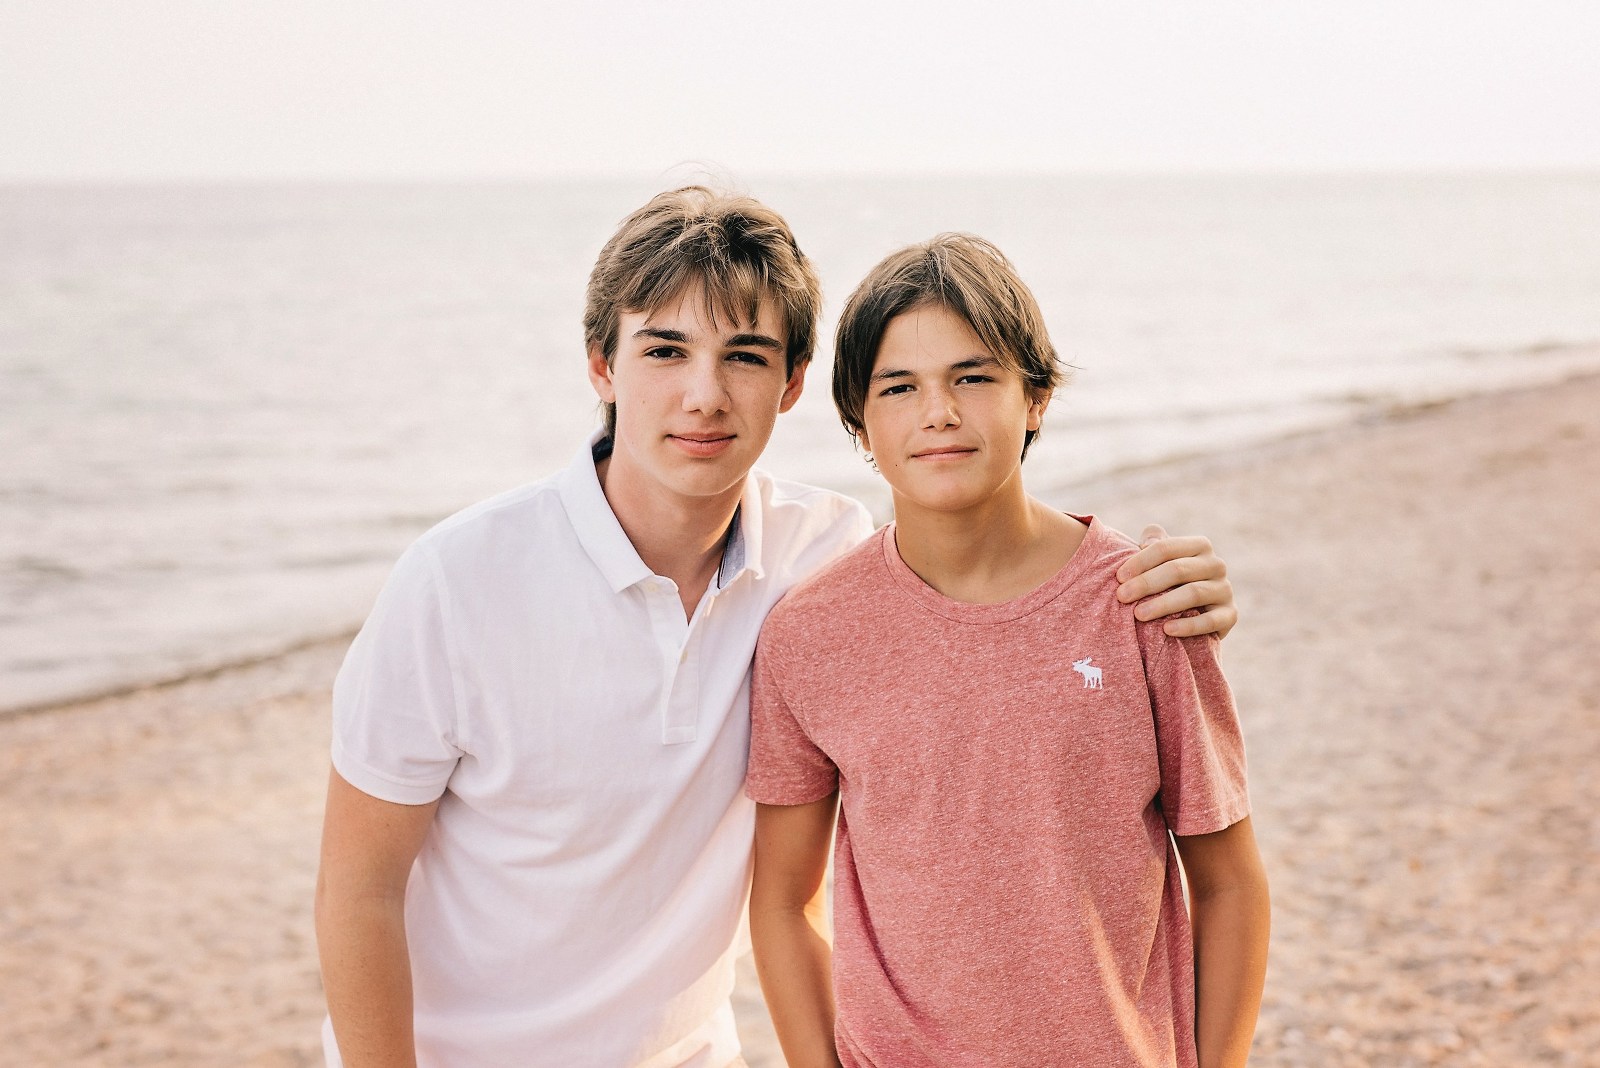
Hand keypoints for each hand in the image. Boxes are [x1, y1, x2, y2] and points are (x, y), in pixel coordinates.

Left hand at [1115, 524, 1236, 638]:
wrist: (1196, 614)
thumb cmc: (1169, 583)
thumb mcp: (1161, 561)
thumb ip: (1153, 543)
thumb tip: (1147, 541)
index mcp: (1199, 546)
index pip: (1166, 548)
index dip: (1140, 561)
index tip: (1119, 577)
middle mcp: (1216, 564)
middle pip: (1178, 569)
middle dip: (1146, 583)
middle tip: (1122, 596)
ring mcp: (1225, 589)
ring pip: (1194, 593)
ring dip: (1163, 604)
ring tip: (1139, 614)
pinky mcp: (1230, 615)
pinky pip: (1211, 621)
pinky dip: (1189, 626)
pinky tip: (1167, 630)